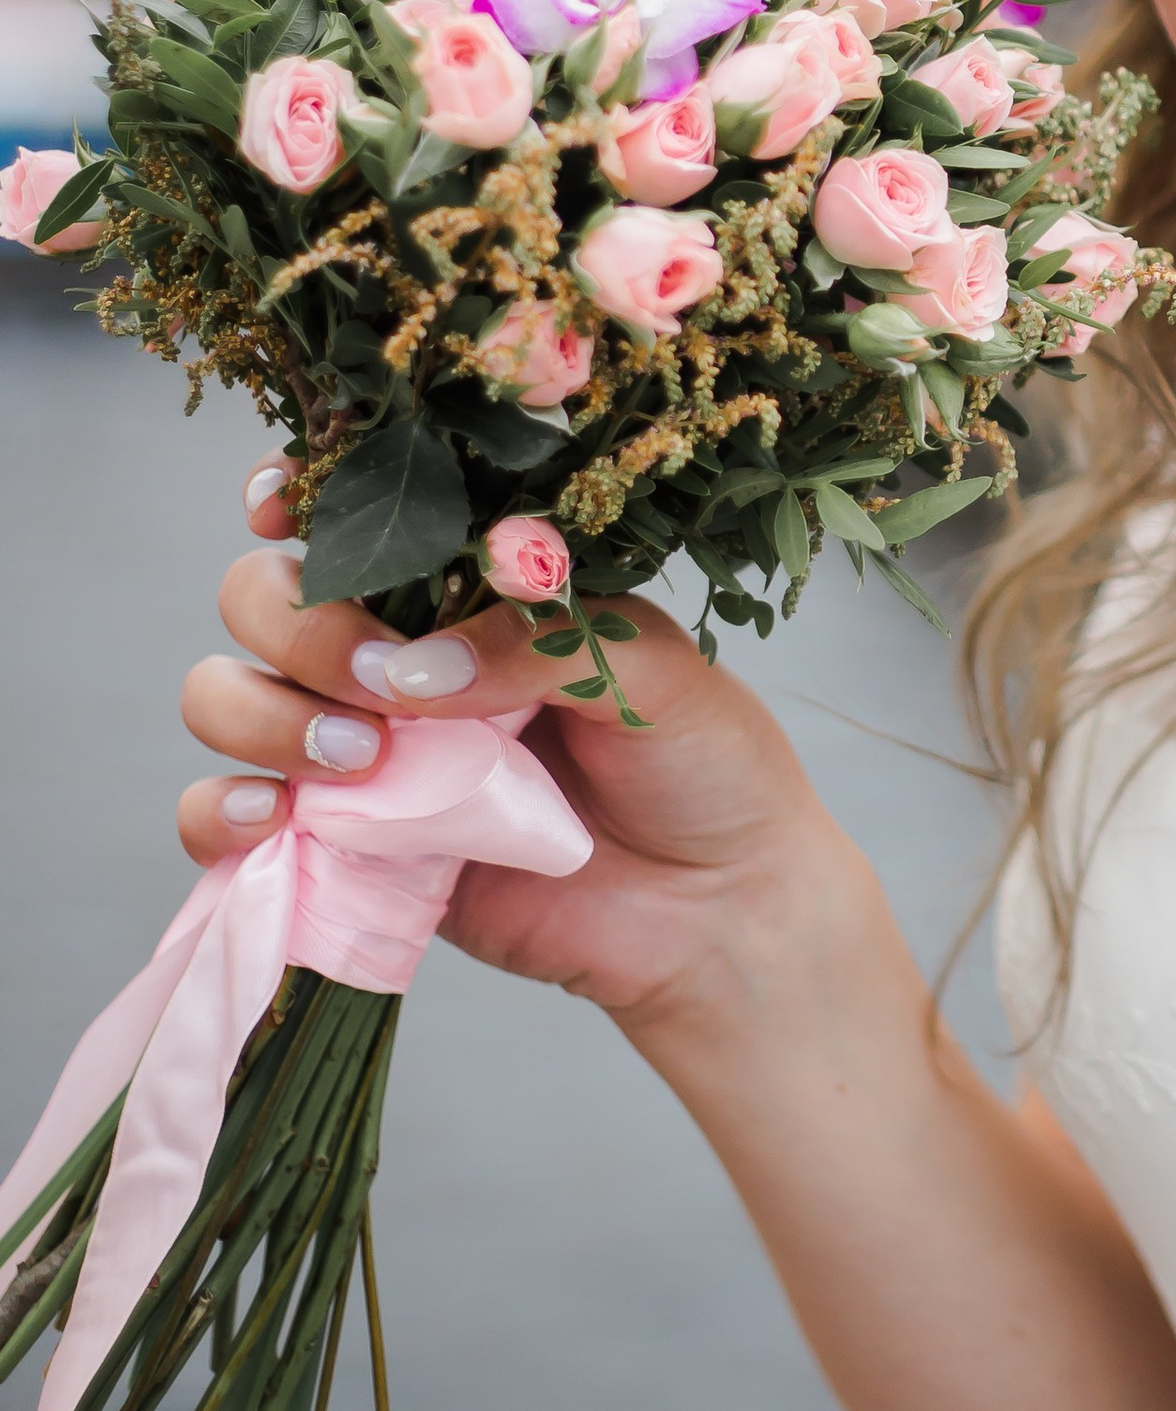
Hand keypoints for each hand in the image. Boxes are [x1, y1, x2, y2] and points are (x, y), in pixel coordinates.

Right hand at [178, 462, 863, 1033]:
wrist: (723, 914)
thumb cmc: (704, 766)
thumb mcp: (650, 669)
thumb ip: (538, 642)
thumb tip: (410, 675)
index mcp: (471, 589)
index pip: (350, 518)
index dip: (294, 496)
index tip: (282, 504)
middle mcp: (402, 660)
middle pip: (265, 598)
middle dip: (301, 625)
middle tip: (385, 682)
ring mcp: (366, 756)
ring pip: (226, 696)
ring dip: (261, 712)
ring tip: (357, 757)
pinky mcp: (351, 852)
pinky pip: (227, 825)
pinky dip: (217, 813)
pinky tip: (271, 818)